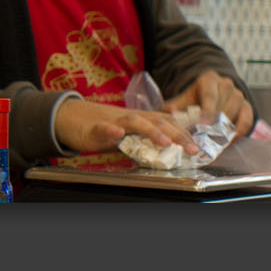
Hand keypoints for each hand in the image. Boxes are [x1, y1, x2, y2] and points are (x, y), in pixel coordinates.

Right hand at [54, 98, 197, 155]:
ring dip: (151, 131)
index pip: (167, 123)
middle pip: (157, 121)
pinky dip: (110, 130)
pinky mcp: (93, 128)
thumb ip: (145, 141)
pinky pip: (102, 128)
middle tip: (193, 149)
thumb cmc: (100, 127)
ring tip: (165, 142)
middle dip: (177, 134)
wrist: (69, 117)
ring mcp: (112, 121)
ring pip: (134, 122)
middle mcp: (130, 118)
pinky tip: (117, 134)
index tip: (201, 145)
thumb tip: (169, 153)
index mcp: (140, 120)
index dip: (184, 132)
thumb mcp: (127, 135)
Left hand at [163, 70, 253, 139]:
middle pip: (223, 105)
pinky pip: (246, 121)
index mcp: (209, 79)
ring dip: (226, 129)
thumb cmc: (194, 100)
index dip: (207, 111)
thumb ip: (174, 106)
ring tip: (217, 142)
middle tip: (208, 138)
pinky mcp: (247, 107)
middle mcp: (226, 85)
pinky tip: (230, 141)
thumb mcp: (183, 100)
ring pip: (235, 113)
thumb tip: (171, 111)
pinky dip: (239, 133)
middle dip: (215, 123)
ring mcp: (238, 95)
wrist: (207, 97)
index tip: (203, 125)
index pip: (209, 95)